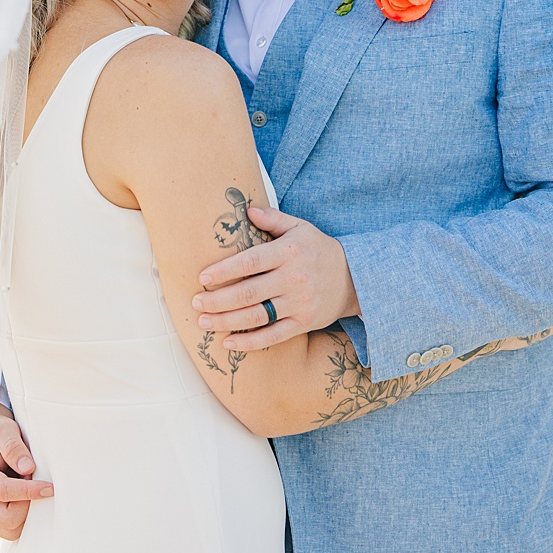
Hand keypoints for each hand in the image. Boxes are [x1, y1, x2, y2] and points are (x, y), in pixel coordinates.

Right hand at [0, 407, 51, 540]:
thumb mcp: (4, 431)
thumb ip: (14, 448)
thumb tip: (27, 467)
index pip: (4, 491)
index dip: (30, 491)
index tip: (50, 488)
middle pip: (8, 518)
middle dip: (29, 504)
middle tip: (38, 483)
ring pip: (11, 529)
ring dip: (27, 514)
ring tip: (32, 490)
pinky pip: (11, 529)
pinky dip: (25, 518)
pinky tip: (30, 498)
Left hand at [194, 205, 360, 349]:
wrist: (356, 278)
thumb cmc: (319, 250)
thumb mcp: (300, 228)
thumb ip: (273, 219)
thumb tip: (247, 210)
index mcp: (289, 252)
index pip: (251, 261)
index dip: (225, 270)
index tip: (203, 277)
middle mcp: (293, 279)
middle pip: (249, 293)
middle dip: (218, 300)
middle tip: (196, 302)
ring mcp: (299, 303)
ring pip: (257, 316)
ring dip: (226, 321)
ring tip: (203, 322)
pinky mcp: (304, 323)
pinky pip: (273, 336)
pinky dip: (250, 342)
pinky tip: (229, 342)